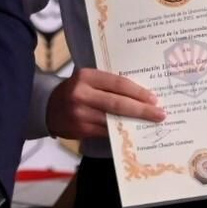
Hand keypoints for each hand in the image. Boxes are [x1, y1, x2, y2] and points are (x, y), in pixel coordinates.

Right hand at [46, 67, 163, 138]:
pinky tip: (133, 131)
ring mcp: (80, 113)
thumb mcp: (88, 80)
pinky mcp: (80, 129)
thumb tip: (140, 94)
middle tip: (159, 114)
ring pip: (114, 119)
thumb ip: (108, 84)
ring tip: (151, 123)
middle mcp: (82, 94)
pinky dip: (122, 131)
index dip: (138, 92)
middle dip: (141, 110)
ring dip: (134, 122)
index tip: (154, 99)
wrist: (47, 107)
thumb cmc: (75, 90)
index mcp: (86, 76)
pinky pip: (107, 131)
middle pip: (118, 103)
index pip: (118, 83)